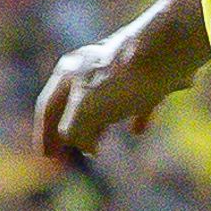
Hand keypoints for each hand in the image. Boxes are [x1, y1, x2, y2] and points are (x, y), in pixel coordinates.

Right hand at [33, 23, 192, 167]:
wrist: (167, 53)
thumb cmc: (120, 82)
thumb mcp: (83, 114)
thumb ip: (73, 131)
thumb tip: (83, 145)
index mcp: (68, 74)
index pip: (48, 108)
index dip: (44, 135)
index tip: (45, 157)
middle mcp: (91, 68)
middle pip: (74, 105)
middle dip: (71, 132)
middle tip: (68, 155)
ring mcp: (122, 71)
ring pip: (104, 103)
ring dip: (98, 125)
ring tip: (98, 147)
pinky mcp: (151, 76)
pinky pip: (138, 101)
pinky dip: (134, 117)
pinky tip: (138, 131)